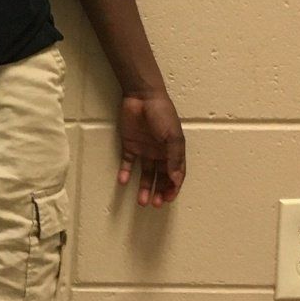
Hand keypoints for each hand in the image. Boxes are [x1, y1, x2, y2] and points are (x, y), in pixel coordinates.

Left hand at [117, 91, 185, 206]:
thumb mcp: (173, 136)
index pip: (175, 174)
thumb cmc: (162, 113)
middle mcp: (160, 152)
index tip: (167, 199)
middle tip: (154, 204)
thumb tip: (176, 180)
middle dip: (159, 191)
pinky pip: (127, 162)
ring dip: (144, 187)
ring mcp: (145, 149)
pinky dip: (125, 173)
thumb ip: (174, 158)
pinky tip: (123, 182)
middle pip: (161, 177)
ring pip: (145, 173)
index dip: (173, 188)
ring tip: (141, 201)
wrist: (141, 96)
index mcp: (173, 150)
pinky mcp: (130, 145)